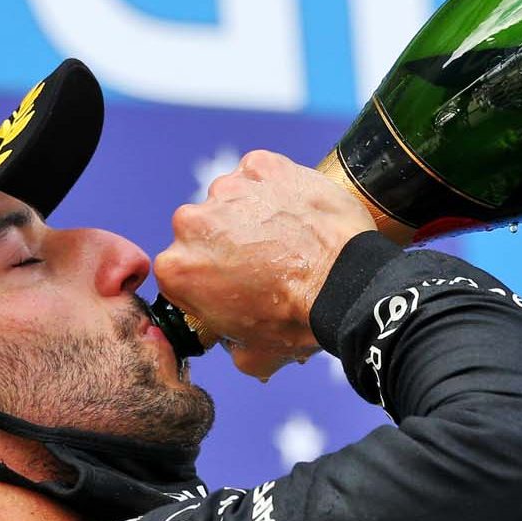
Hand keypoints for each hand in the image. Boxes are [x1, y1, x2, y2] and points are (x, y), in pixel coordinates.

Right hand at [153, 150, 374, 379]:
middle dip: (226, 244)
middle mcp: (191, 222)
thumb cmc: (297, 320)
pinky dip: (275, 189)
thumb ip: (227, 342)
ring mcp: (227, 189)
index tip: (233, 285)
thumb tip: (234, 339)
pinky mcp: (261, 166)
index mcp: (177, 268)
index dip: (208, 280)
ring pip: (231, 200)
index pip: (182, 272)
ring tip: (286, 235)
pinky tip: (296, 211)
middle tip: (264, 260)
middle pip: (203, 231)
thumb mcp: (250, 355)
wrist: (344, 283)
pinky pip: (261, 175)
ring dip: (249, 214)